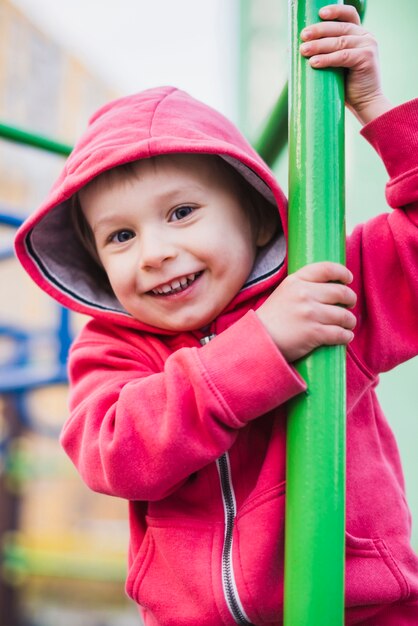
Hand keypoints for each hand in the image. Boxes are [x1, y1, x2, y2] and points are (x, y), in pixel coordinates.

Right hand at [256, 262, 356, 361]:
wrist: (258, 340)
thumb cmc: (272, 318)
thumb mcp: (283, 292)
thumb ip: (302, 286)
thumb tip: (329, 285)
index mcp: (296, 281)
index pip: (326, 269)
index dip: (342, 273)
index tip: (348, 279)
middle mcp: (304, 294)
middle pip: (341, 292)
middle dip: (350, 298)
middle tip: (350, 304)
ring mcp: (309, 313)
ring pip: (344, 315)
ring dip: (350, 321)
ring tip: (348, 324)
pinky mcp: (313, 333)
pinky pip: (339, 333)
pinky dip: (346, 336)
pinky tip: (345, 337)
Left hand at [299, 4, 391, 123]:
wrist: (365, 103)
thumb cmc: (346, 86)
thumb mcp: (334, 65)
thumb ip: (322, 53)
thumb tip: (291, 50)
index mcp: (359, 34)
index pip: (348, 14)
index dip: (335, 11)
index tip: (319, 13)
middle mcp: (365, 36)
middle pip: (340, 28)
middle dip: (319, 30)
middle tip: (303, 36)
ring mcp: (368, 46)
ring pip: (339, 41)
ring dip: (319, 45)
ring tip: (303, 50)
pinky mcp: (367, 58)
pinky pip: (343, 56)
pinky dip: (327, 59)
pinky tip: (314, 62)